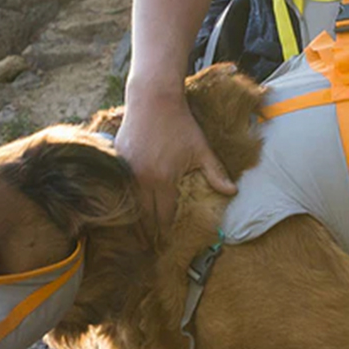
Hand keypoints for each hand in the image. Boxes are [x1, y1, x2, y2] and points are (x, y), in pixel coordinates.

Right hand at [116, 80, 235, 237]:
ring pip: (129, 205)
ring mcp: (125, 171)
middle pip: (143, 216)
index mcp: (162, 179)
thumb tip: (233, 193)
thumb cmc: (180, 123)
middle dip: (148, 234)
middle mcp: (141, 179)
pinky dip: (124, 201)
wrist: (153, 98)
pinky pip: (120, 189)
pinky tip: (127, 211)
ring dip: (134, 221)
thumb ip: (216, 173)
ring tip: (137, 238)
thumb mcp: (201, 149)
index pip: (163, 216)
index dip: (165, 232)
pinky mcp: (116, 161)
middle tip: (150, 250)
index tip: (167, 245)